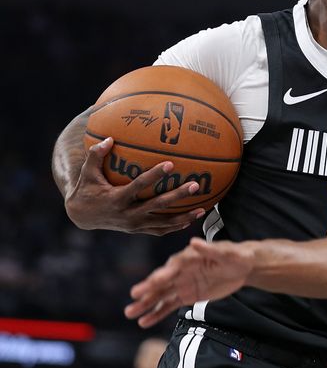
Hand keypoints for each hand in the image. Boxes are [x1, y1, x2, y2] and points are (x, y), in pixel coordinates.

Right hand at [65, 137, 205, 234]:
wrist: (82, 216)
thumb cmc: (87, 188)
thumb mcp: (88, 172)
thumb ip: (96, 154)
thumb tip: (109, 138)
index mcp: (117, 198)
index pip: (139, 185)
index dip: (155, 175)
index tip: (171, 164)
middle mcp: (127, 214)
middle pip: (157, 205)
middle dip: (178, 196)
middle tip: (196, 186)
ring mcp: (134, 224)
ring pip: (163, 222)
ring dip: (184, 217)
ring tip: (202, 210)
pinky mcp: (137, 230)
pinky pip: (160, 230)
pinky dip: (175, 226)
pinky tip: (191, 220)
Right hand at [125, 238, 252, 327]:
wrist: (243, 266)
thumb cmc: (235, 255)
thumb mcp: (226, 252)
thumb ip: (210, 249)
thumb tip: (194, 242)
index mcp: (188, 258)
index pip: (172, 266)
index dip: (163, 274)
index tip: (151, 283)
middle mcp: (181, 271)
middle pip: (162, 281)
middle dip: (147, 290)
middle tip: (133, 298)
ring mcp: (182, 284)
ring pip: (161, 295)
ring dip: (146, 304)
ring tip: (130, 314)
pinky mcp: (187, 296)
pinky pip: (169, 306)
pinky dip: (157, 314)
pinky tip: (144, 322)